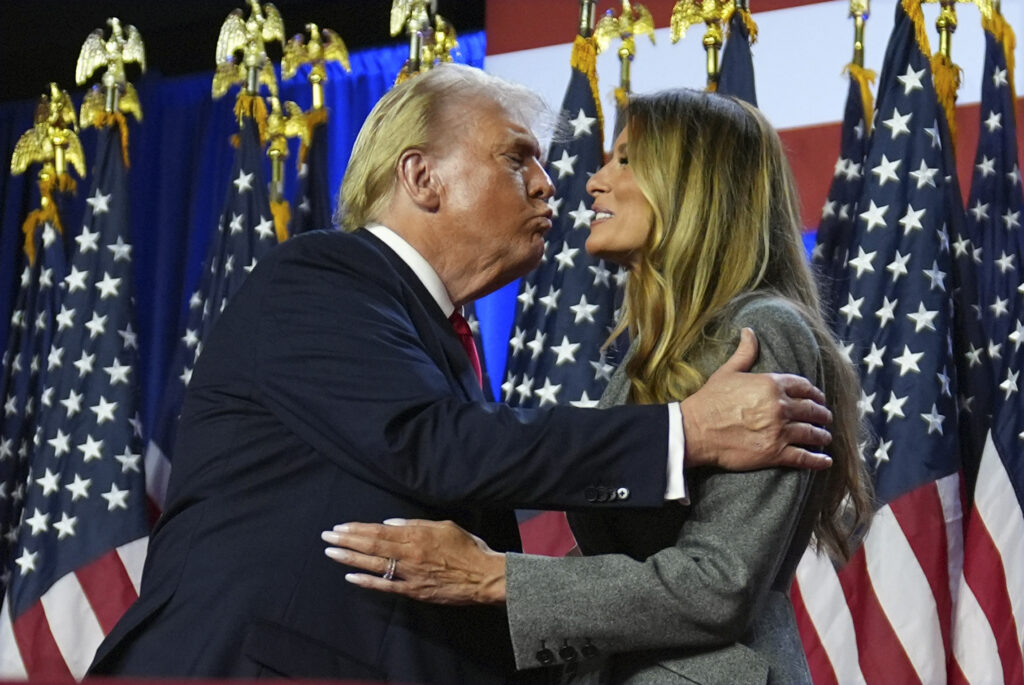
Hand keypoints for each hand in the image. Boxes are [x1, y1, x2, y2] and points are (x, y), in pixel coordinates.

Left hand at [321, 519, 506, 604]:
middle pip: (372, 546)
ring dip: (350, 559)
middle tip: (327, 537)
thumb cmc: (468, 548)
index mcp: (417, 535)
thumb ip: (416, 524)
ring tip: (331, 553)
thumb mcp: (445, 526)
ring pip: (374, 565)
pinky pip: (386, 586)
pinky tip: (351, 577)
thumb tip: (390, 523)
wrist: (484, 577)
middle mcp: (410, 553)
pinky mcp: (414, 591)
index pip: (379, 531)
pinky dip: (367, 582)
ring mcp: (410, 574)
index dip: (357, 529)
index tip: (340, 526)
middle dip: (347, 541)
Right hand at [681, 328, 832, 470]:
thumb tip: (749, 331)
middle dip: (822, 414)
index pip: (803, 386)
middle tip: (826, 418)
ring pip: (811, 433)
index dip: (814, 393)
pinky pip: (804, 457)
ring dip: (821, 436)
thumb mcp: (728, 371)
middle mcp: (780, 406)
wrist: (695, 429)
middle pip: (812, 410)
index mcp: (771, 384)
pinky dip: (817, 460)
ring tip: (824, 438)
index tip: (818, 398)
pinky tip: (825, 460)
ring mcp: (779, 431)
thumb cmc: (710, 400)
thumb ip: (745, 352)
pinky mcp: (775, 453)